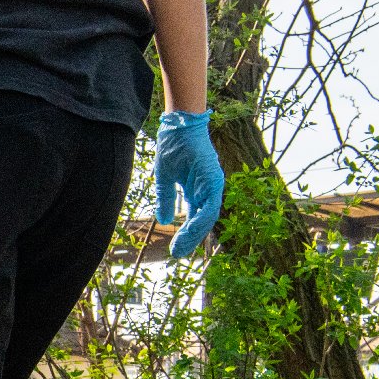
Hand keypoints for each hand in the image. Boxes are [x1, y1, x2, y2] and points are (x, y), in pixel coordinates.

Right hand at [154, 109, 224, 257]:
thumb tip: (166, 220)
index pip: (196, 216)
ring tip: (181, 247)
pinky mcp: (213, 179)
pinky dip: (200, 219)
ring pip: (208, 216)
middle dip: (191, 239)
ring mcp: (213, 184)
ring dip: (196, 234)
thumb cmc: (172, 147)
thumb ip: (167, 199)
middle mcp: (208, 188)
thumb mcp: (165, 178)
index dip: (187, 233)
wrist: (178, 124)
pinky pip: (209, 205)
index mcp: (198, 188)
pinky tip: (189, 230)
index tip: (175, 248)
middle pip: (204, 220)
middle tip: (177, 253)